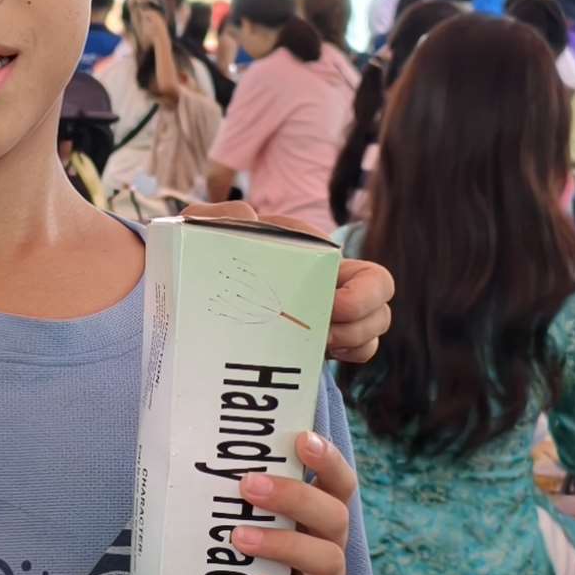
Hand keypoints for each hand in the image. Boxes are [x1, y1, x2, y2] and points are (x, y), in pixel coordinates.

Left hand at [180, 200, 391, 363]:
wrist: (193, 281)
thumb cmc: (207, 250)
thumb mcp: (209, 230)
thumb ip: (223, 218)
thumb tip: (248, 217)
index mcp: (319, 260)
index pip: (371, 277)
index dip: (365, 294)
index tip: (333, 306)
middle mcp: (332, 287)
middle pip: (381, 309)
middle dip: (361, 325)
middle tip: (322, 336)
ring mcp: (327, 317)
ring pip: (371, 334)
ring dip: (354, 343)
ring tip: (317, 347)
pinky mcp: (314, 343)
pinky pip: (354, 353)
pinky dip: (347, 357)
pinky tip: (316, 357)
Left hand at [228, 428, 357, 574]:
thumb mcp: (250, 556)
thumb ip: (234, 521)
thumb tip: (178, 480)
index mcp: (315, 530)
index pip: (337, 487)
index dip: (328, 459)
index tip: (302, 437)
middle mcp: (328, 557)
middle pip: (334, 516)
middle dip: (295, 495)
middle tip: (249, 486)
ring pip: (328, 560)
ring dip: (283, 543)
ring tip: (240, 538)